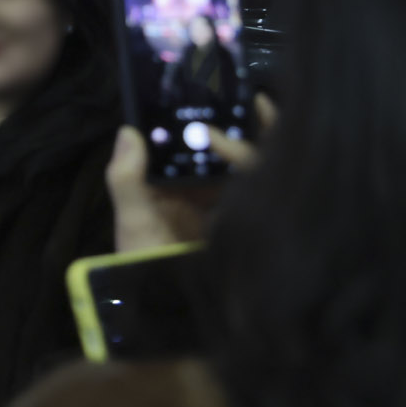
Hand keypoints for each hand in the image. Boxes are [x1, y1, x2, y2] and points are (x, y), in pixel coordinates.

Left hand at [107, 95, 275, 252]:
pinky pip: (262, 193)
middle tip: (251, 100)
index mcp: (175, 186)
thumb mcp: (134, 220)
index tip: (213, 93)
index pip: (192, 145)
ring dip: (255, 144)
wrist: (178, 313)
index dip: (202, 120)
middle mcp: (204, 192)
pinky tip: (279, 152)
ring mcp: (229, 207)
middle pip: (225, 151)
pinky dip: (269, 173)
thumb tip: (128, 130)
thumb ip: (127, 179)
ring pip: (249, 167)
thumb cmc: (145, 266)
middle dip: (238, 127)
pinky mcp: (249, 223)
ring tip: (262, 117)